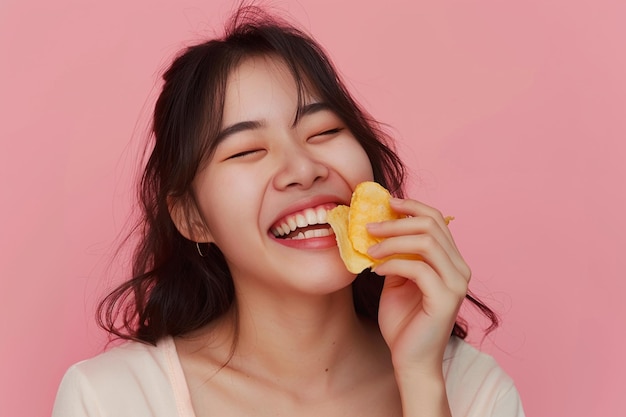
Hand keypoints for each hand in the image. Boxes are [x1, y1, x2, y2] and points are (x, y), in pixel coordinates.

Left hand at [366, 197, 469, 376]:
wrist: (409, 360)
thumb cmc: (403, 321)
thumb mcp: (397, 279)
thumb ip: (396, 255)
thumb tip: (379, 227)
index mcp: (450, 261)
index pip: (436, 220)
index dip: (412, 206)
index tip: (386, 202)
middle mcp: (459, 268)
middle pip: (431, 226)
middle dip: (397, 221)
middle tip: (369, 226)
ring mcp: (456, 284)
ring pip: (426, 243)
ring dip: (393, 241)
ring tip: (370, 250)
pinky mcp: (446, 299)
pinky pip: (418, 268)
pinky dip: (393, 264)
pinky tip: (376, 271)